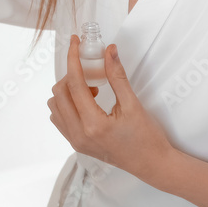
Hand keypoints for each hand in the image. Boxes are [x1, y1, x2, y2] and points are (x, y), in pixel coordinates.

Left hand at [47, 36, 175, 183]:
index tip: (75, 42)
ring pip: (55, 105)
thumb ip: (117, 76)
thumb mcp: (133, 104)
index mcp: (93, 125)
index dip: (73, 58)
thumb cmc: (147, 137)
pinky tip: (87, 102)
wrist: (152, 164)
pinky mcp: (77, 144)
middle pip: (59, 93)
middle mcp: (79, 135)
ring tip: (91, 89)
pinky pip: (60, 118)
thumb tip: (109, 50)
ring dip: (68, 90)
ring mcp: (76, 141)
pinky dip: (67, 104)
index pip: (74, 84)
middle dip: (72, 75)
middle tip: (91, 71)